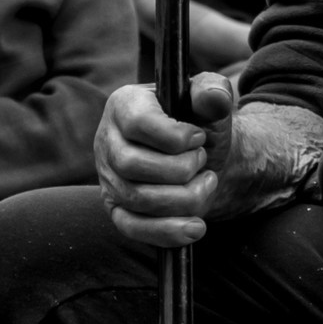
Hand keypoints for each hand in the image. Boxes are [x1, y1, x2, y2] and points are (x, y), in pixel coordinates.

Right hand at [94, 74, 237, 245]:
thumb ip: (212, 91)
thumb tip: (215, 97)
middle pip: (132, 165)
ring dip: (184, 198)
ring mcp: (108, 176)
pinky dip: (168, 232)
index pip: (138, 124)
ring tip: (206, 183)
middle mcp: (107, 139)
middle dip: (180, 170)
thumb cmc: (199, 123)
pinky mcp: (116, 208)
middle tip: (202, 161)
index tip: (198, 138)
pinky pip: (133, 228)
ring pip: (137, 199)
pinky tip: (196, 226)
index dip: (175, 137)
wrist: (200, 156)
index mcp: (124, 104)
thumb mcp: (208, 101)